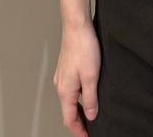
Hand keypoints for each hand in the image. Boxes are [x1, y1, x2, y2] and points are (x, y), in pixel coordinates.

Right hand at [53, 22, 100, 136]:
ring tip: (91, 113)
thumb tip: (91, 115)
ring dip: (79, 109)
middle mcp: (61, 85)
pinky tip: (88, 92)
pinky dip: (78, 96)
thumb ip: (91, 98)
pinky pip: (71, 89)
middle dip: (79, 121)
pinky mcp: (66, 68)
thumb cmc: (84, 47)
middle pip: (68, 110)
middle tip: (90, 128)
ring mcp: (62, 76)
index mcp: (65, 90)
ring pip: (69, 99)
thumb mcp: (92, 76)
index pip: (69, 119)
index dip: (79, 130)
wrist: (77, 26)